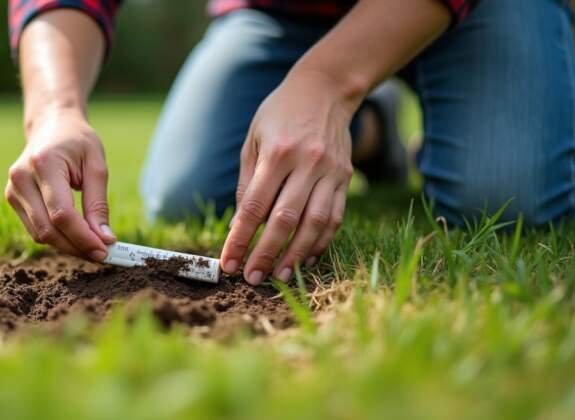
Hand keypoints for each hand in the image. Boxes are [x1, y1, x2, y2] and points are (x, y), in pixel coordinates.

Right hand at [6, 110, 116, 260]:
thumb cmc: (77, 142)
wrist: (51, 125)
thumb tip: (104, 240)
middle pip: (47, 230)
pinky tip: (75, 235)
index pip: (61, 214)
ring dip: (67, 246)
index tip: (105, 250)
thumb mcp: (96, 166)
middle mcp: (21, 178)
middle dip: (76, 247)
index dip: (83, 237)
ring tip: (92, 245)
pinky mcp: (12, 199)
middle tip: (102, 254)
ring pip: (40, 235)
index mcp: (43, 163)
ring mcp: (12, 190)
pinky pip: (35, 229)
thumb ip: (98, 204)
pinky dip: (57, 237)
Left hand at [220, 71, 357, 283]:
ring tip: (281, 276)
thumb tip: (242, 225)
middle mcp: (306, 163)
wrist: (325, 89)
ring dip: (297, 254)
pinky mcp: (345, 177)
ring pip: (315, 223)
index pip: (255, 206)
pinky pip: (335, 216)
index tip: (228, 262)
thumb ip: (248, 182)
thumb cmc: (279, 115)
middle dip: (267, 253)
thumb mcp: (253, 139)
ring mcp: (330, 171)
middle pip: (285, 219)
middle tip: (252, 279)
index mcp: (277, 153)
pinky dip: (321, 241)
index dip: (240, 238)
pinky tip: (306, 257)